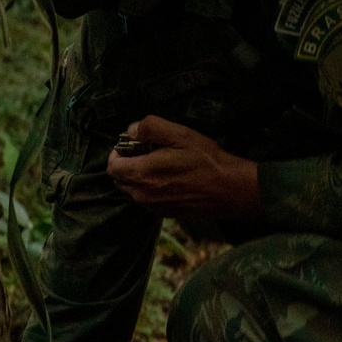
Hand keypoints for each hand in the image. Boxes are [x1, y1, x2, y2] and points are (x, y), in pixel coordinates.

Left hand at [106, 116, 262, 224]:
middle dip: (126, 165)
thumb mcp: (179, 134)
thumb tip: (130, 130)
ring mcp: (154, 207)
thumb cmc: (205, 159)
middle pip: (120, 180)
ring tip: (160, 164)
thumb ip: (150, 128)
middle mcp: (143, 195)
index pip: (112, 167)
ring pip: (133, 192)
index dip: (117, 152)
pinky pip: (147, 200)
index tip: (132, 143)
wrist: (229, 190)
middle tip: (146, 151)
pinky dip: (150, 189)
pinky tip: (169, 178)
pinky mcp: (166, 213)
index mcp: (142, 174)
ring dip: (138, 177)